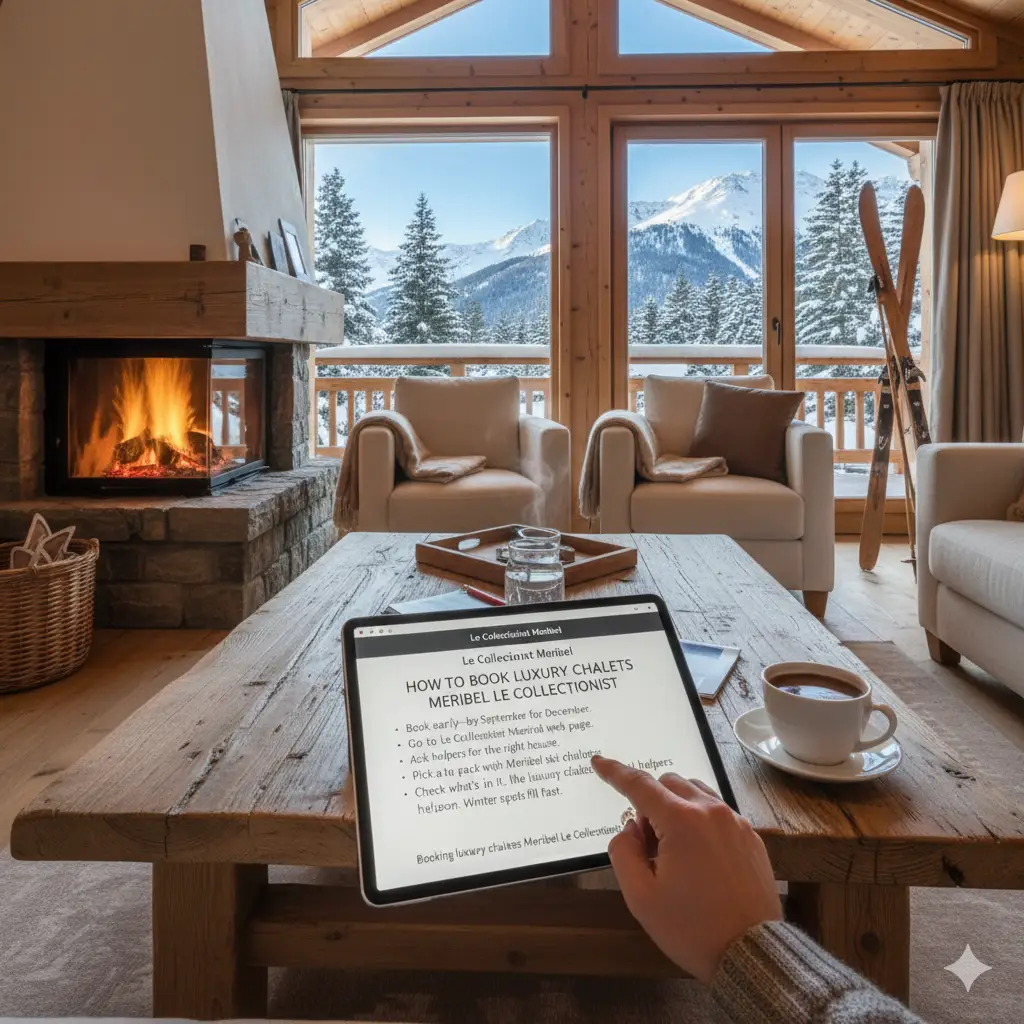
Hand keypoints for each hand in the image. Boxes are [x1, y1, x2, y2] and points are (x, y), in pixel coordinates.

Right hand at [591, 754, 781, 984]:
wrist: (753, 955)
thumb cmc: (692, 928)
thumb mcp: (641, 897)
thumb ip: (624, 852)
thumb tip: (631, 828)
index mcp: (682, 821)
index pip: (640, 785)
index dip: (615, 772)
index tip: (598, 761)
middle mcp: (711, 811)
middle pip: (669, 783)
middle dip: (650, 804)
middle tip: (647, 847)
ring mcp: (736, 822)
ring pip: (695, 793)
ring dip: (676, 808)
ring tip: (673, 852)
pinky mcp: (752, 837)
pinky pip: (717, 812)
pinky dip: (699, 820)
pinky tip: (698, 858)